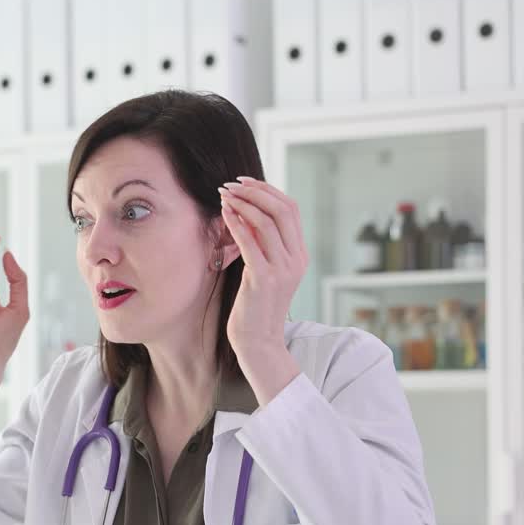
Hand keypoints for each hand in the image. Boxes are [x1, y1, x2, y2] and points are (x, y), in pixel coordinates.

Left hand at [218, 177, 306, 402]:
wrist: (258, 342)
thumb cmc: (254, 306)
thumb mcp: (262, 269)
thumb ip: (260, 243)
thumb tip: (245, 211)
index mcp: (299, 255)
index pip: (290, 209)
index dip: (268, 190)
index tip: (244, 182)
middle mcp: (296, 259)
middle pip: (282, 209)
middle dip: (255, 191)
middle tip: (231, 184)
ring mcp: (283, 269)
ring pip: (267, 222)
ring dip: (243, 204)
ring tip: (224, 196)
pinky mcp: (264, 279)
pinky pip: (251, 243)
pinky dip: (237, 223)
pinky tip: (224, 213)